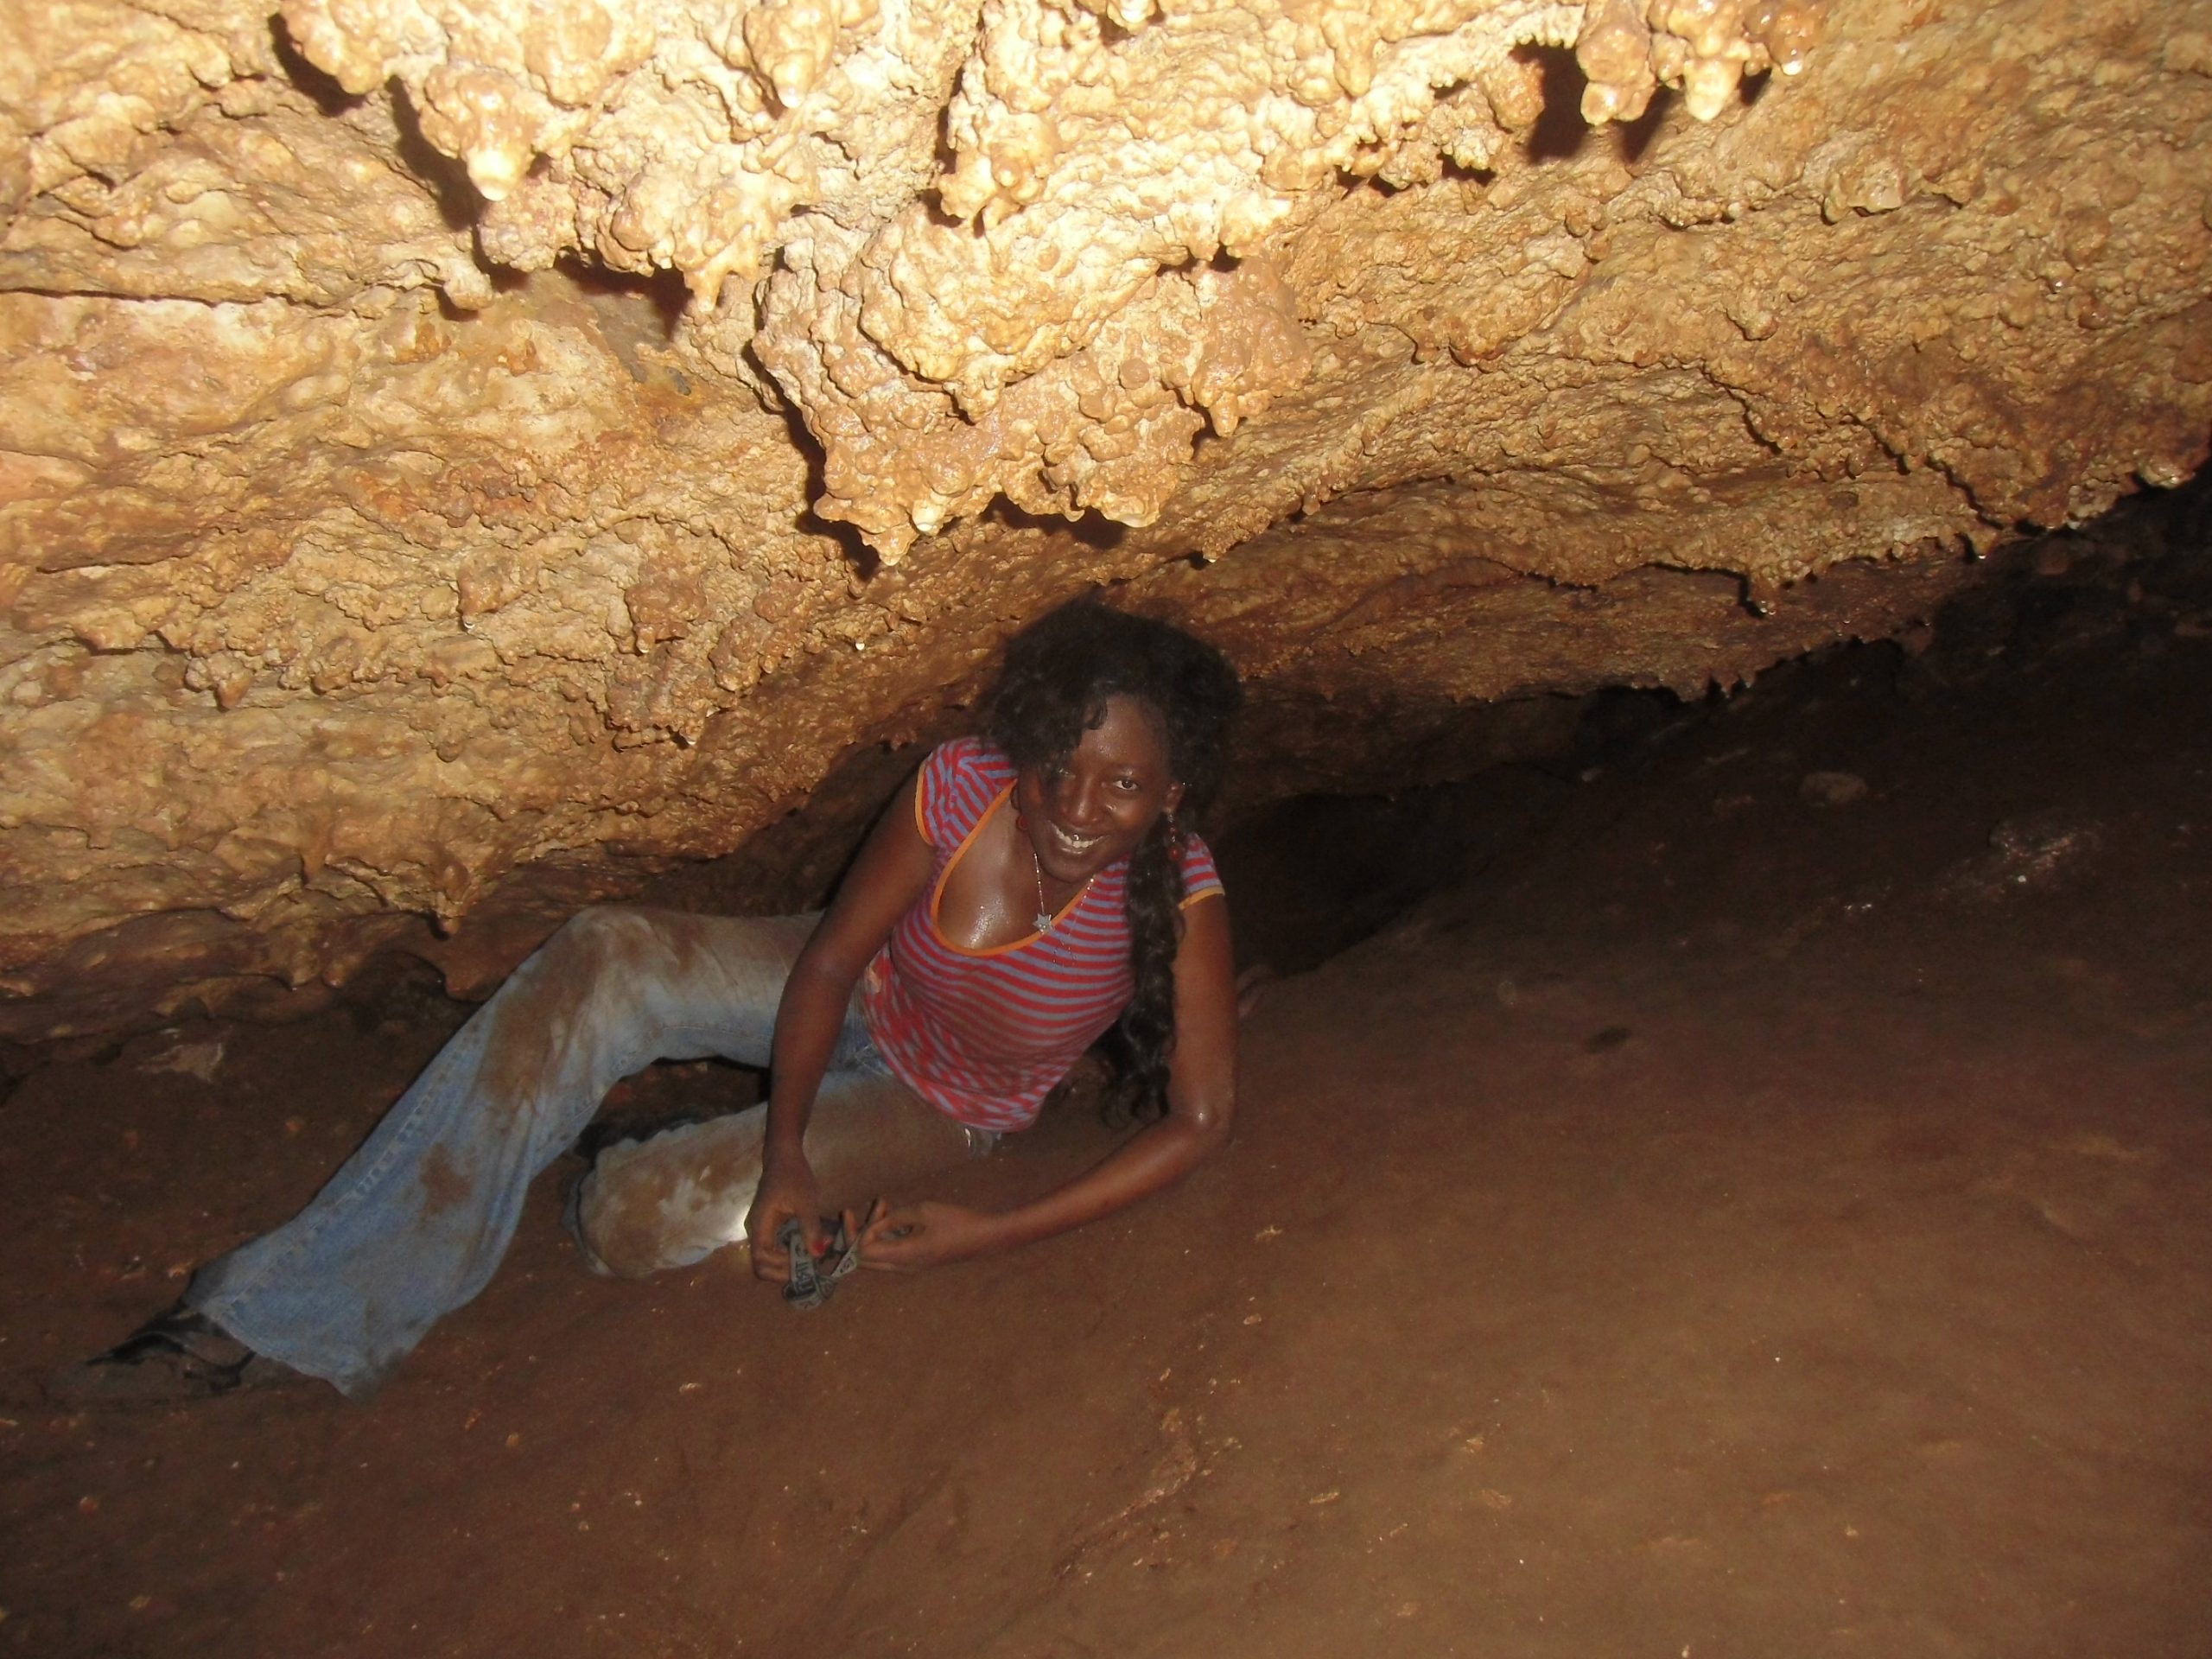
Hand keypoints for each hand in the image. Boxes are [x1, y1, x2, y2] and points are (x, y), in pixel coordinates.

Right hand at [745, 1147, 822, 1280]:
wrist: (784, 1156)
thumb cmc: (793, 1175)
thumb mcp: (806, 1201)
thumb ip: (811, 1228)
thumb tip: (818, 1254)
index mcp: (760, 1224)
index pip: (761, 1259)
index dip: (780, 1268)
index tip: (803, 1263)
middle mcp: (756, 1230)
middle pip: (762, 1264)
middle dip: (784, 1270)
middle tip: (809, 1266)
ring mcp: (762, 1229)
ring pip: (769, 1257)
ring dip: (789, 1262)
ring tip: (812, 1257)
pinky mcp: (770, 1226)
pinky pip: (776, 1247)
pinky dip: (790, 1251)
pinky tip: (808, 1247)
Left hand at [856, 1200, 1006, 1270]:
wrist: (985, 1237)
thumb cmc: (956, 1222)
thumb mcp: (924, 1211)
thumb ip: (895, 1218)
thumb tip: (876, 1226)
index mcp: (903, 1256)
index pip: (864, 1252)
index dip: (859, 1231)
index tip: (874, 1209)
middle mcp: (903, 1267)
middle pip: (864, 1260)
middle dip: (855, 1236)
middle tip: (854, 1212)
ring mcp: (910, 1266)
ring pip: (877, 1256)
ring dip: (873, 1232)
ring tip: (883, 1205)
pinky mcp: (917, 1261)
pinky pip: (891, 1253)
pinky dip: (885, 1236)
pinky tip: (893, 1215)